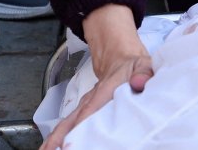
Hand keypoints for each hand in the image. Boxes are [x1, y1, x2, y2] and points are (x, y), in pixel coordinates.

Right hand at [39, 4, 152, 149]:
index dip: (81, 124)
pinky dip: (60, 134)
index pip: (91, 109)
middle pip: (73, 119)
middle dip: (61, 135)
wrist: (120, 57)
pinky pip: (70, 123)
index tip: (72, 138)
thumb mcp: (144, 65)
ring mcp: (86, 104)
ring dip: (56, 136)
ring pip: (68, 122)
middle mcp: (92, 98)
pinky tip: (53, 145)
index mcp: (106, 90)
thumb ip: (144, 73)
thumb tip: (139, 82)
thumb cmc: (132, 65)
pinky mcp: (85, 109)